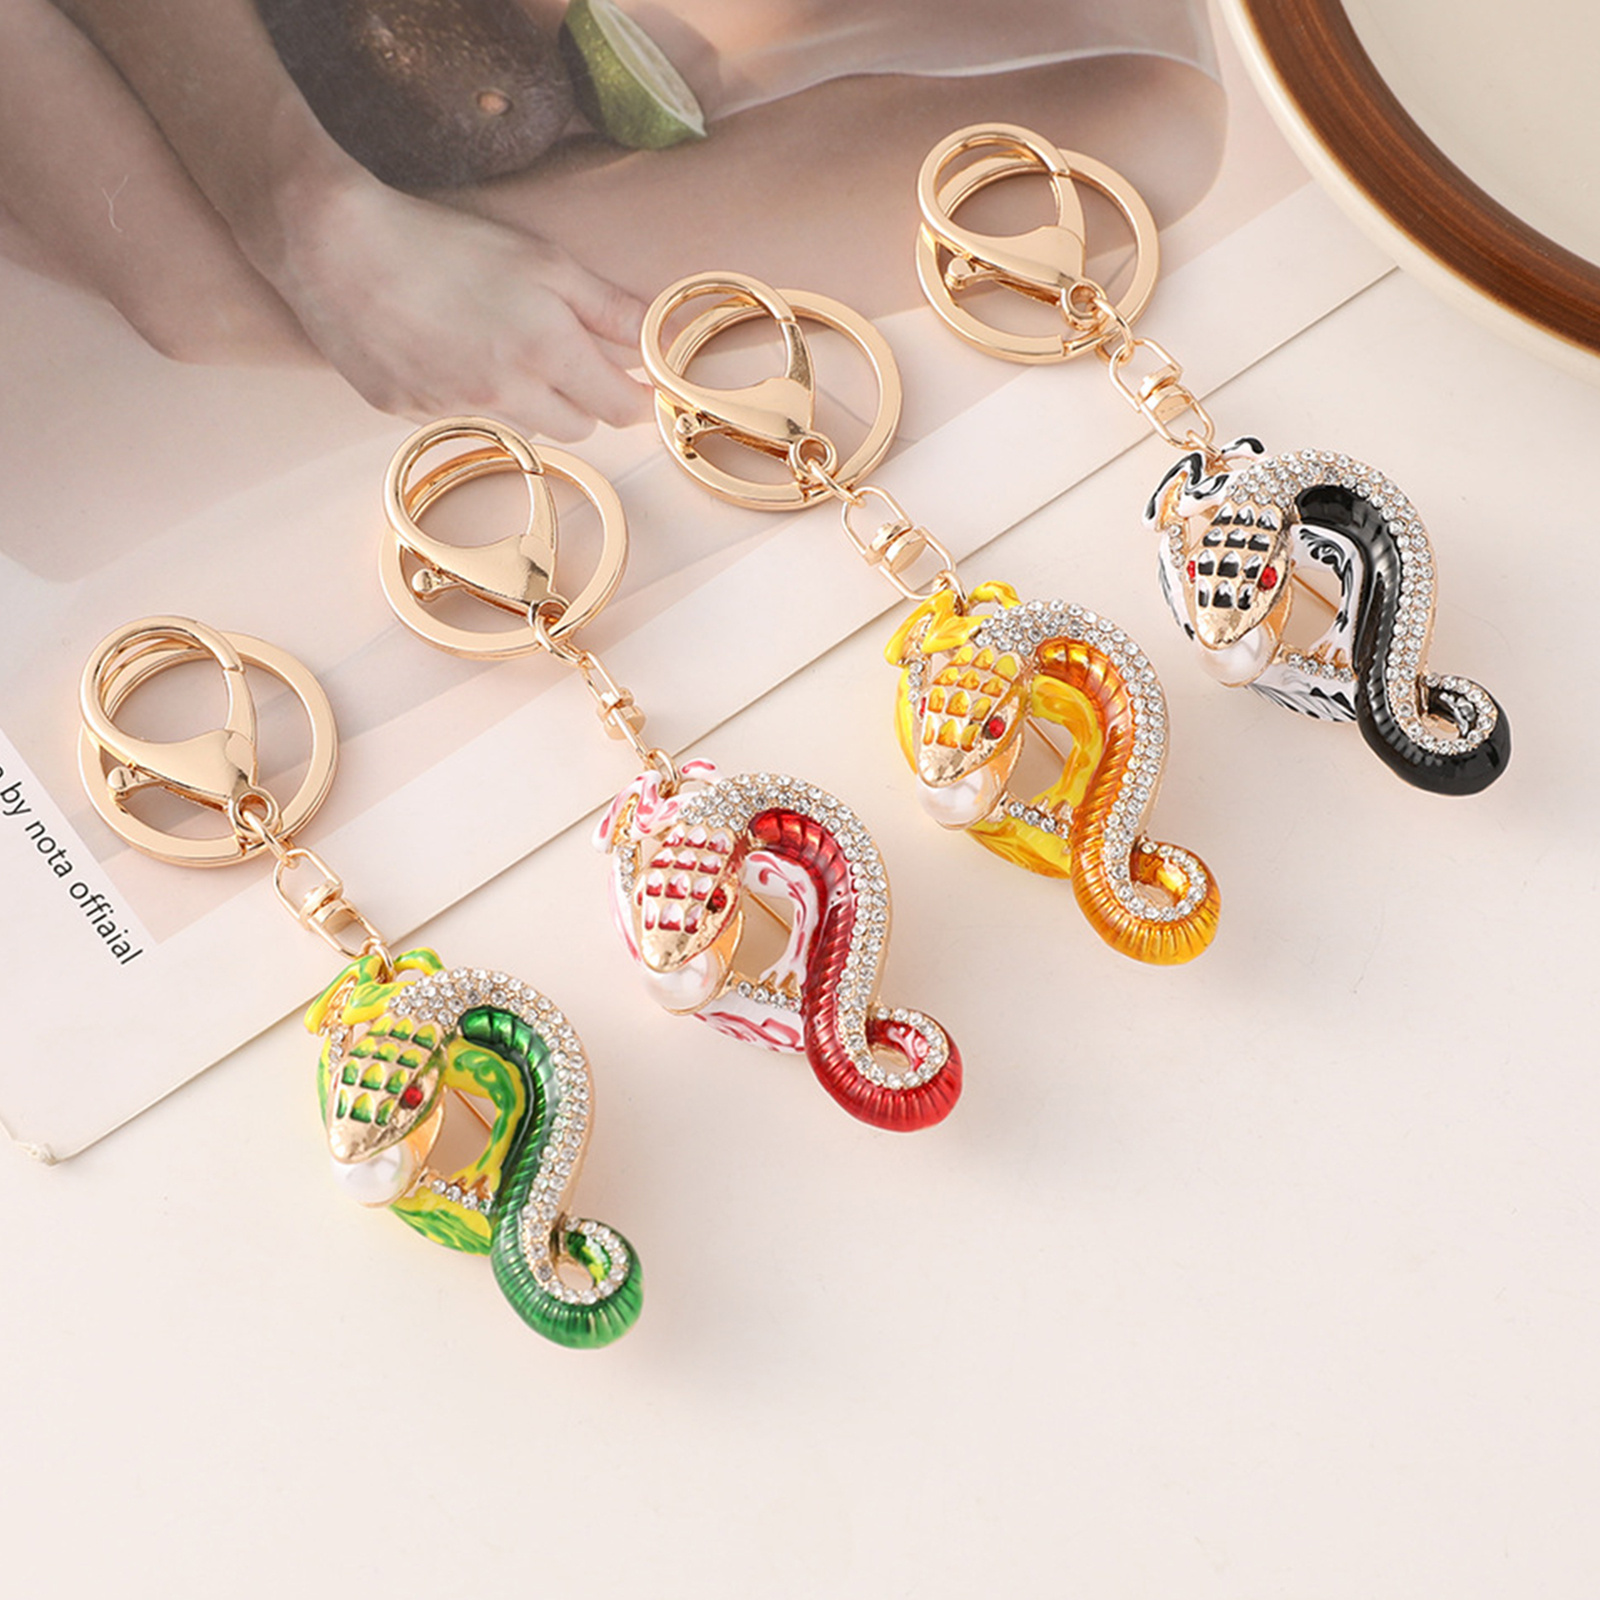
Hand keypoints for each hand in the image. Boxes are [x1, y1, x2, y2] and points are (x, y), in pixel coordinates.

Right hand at [270, 173, 649, 437]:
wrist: (334, 245)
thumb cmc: (443, 241)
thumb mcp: (541, 260)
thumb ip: (607, 306)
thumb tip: (654, 339)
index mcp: (548, 354)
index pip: (620, 410)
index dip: (635, 399)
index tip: (639, 385)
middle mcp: (507, 394)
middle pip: (577, 428)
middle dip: (582, 399)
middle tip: (566, 356)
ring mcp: (456, 410)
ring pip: (521, 425)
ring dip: (525, 398)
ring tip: (495, 342)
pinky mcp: (409, 414)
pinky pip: (460, 418)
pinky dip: (464, 392)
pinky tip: (440, 347)